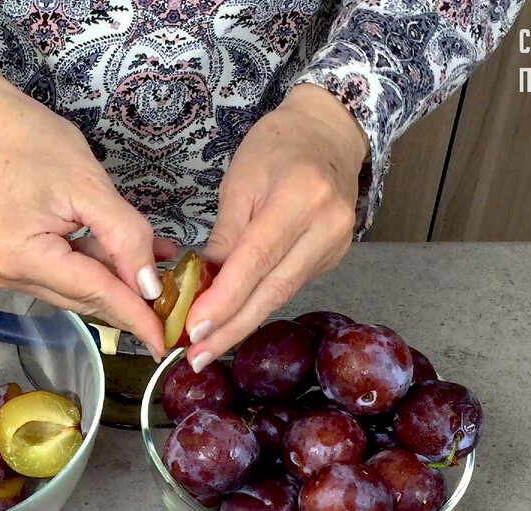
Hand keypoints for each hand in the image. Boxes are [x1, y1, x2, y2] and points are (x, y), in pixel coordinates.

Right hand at [0, 54, 172, 356]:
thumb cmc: (30, 139)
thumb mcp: (90, 185)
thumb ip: (125, 236)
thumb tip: (150, 286)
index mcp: (21, 257)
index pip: (93, 293)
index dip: (135, 315)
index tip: (166, 339)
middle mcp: (7, 274)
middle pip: (84, 297)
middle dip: (130, 298)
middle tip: (176, 300)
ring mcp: (5, 270)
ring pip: (76, 288)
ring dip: (117, 279)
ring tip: (160, 265)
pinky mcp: (9, 260)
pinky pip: (62, 272)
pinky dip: (96, 265)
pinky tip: (127, 255)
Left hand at [183, 84, 368, 370]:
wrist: (328, 133)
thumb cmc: (277, 147)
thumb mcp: (240, 181)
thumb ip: (224, 236)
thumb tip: (201, 286)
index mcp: (300, 197)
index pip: (256, 260)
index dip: (226, 299)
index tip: (194, 328)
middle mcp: (326, 226)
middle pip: (273, 290)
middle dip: (231, 328)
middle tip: (196, 357)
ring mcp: (336, 245)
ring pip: (282, 295)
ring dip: (241, 324)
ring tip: (207, 347)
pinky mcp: (333, 257)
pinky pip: (289, 287)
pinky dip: (258, 305)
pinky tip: (233, 320)